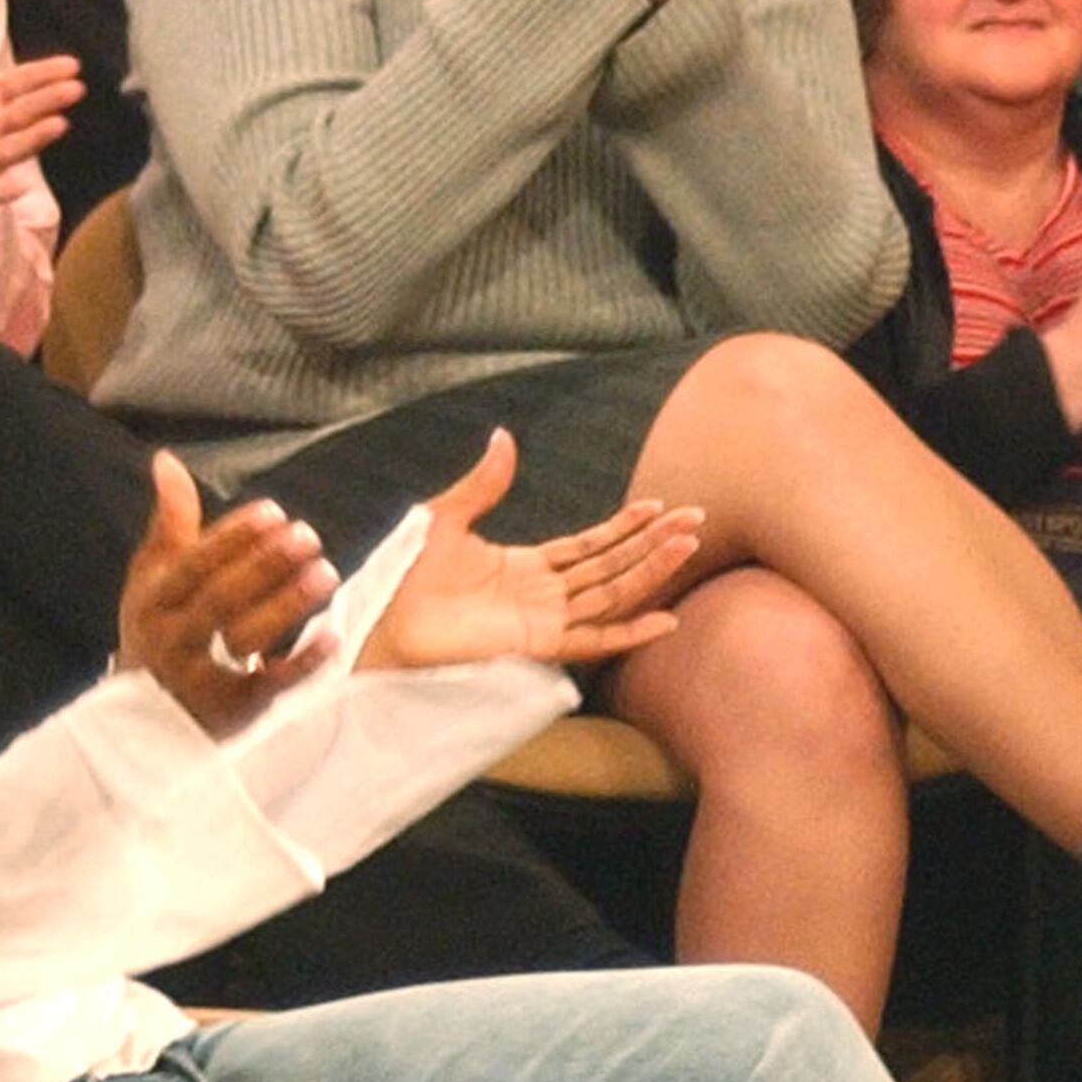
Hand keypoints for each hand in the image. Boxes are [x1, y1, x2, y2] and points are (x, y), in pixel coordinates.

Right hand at [114, 453, 343, 737]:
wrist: (146, 722)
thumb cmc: (159, 634)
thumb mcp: (154, 581)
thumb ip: (170, 523)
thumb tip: (167, 460)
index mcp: (153, 602)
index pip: (193, 564)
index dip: (232, 536)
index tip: (273, 511)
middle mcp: (173, 640)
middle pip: (221, 598)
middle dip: (266, 564)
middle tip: (308, 534)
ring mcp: (203, 678)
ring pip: (245, 636)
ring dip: (288, 604)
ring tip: (327, 572)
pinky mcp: (235, 710)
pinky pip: (272, 685)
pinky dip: (303, 661)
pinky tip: (333, 634)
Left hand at [359, 430, 698, 671]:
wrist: (385, 620)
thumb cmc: (405, 577)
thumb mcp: (446, 516)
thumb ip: (484, 483)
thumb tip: (505, 437)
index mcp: (526, 566)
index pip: (590, 546)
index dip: (625, 527)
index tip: (660, 506)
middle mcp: (544, 595)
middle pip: (613, 566)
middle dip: (654, 543)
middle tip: (696, 521)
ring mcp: (545, 620)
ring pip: (613, 594)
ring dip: (651, 571)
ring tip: (688, 546)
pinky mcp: (538, 643)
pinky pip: (594, 639)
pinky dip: (630, 631)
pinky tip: (665, 618)